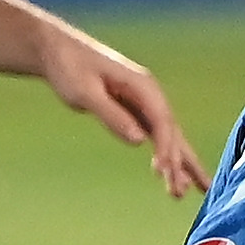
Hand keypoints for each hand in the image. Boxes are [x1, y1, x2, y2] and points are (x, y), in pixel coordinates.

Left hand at [41, 29, 209, 197]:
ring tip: (187, 192)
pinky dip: (164, 154)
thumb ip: (112, 116)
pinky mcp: (134, 110)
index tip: (165, 171)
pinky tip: (170, 174)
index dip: (166, 147)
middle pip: (171, 131)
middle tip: (185, 192)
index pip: (162, 121)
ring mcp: (143, 102)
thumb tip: (139, 140)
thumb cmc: (69, 69)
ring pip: (167, 136)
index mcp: (142, 85)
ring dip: (177, 163)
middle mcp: (149, 94)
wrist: (57, 52)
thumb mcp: (85, 93)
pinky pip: (155, 135)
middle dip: (180, 162)